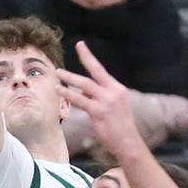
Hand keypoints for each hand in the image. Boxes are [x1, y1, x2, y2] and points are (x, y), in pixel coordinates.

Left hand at [57, 41, 140, 157]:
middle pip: (95, 71)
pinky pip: (80, 100)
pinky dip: (69, 94)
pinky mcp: (99, 112)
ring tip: (58, 74)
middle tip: (75, 48)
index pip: (101, 70)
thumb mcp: (113, 107)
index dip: (89, 58)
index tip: (81, 46)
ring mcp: (107, 101)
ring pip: (85, 85)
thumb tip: (82, 91)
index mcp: (117, 89)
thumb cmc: (119, 126)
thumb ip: (98, 96)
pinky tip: (60, 90)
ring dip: (70, 78)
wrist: (128, 142)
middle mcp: (113, 91)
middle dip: (85, 58)